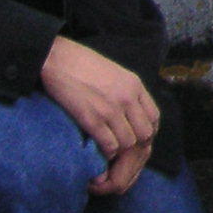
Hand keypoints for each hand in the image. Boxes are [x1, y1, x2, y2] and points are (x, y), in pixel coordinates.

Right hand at [41, 37, 158, 192]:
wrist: (57, 58)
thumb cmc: (82, 64)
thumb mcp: (115, 73)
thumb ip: (126, 91)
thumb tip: (130, 114)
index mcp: (135, 85)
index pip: (154, 117)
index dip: (146, 133)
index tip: (135, 139)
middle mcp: (128, 97)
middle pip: (145, 134)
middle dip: (135, 147)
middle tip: (121, 151)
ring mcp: (111, 108)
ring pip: (128, 143)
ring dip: (119, 152)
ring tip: (108, 152)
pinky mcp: (92, 118)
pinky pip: (109, 145)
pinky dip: (105, 153)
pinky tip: (97, 150)